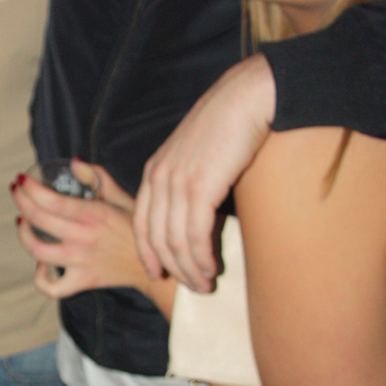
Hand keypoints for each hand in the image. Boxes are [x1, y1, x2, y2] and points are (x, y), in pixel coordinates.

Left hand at [12, 161, 145, 297]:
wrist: (155, 266)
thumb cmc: (136, 228)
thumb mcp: (122, 196)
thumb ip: (97, 177)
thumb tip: (73, 161)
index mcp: (95, 215)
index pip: (52, 201)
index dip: (30, 189)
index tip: (21, 180)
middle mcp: (85, 238)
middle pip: (39, 220)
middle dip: (21, 201)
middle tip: (16, 192)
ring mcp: (81, 262)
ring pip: (38, 251)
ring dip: (23, 234)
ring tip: (22, 223)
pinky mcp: (83, 281)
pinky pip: (53, 287)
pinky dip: (41, 277)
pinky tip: (40, 264)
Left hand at [133, 54, 276, 291]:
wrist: (245, 99)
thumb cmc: (227, 124)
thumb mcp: (194, 153)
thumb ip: (186, 179)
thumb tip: (197, 209)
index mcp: (154, 170)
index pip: (140, 222)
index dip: (147, 252)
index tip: (160, 272)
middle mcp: (159, 178)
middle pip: (155, 238)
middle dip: (172, 268)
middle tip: (192, 286)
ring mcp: (177, 183)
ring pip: (174, 241)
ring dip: (189, 268)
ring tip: (205, 284)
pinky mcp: (199, 187)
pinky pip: (194, 235)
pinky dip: (201, 257)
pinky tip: (212, 267)